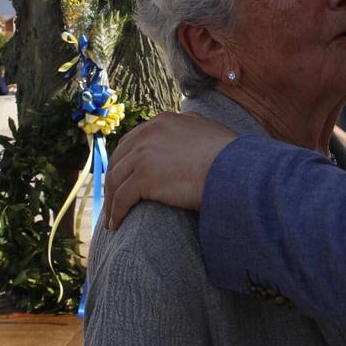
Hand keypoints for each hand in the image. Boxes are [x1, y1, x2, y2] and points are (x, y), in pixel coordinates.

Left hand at [102, 112, 237, 228]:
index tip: (123, 178)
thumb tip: (189, 126)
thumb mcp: (207, 130)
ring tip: (111, 218)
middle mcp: (149, 133)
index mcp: (162, 122)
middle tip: (112, 200)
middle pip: (119, 160)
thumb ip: (192, 128)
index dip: (125, 162)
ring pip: (116, 180)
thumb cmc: (230, 155)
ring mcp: (144, 154)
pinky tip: (116, 224)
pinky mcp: (144, 177)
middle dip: (113, 181)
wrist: (235, 169)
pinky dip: (116, 212)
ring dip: (111, 201)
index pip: (132, 142)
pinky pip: (122, 197)